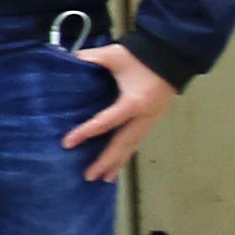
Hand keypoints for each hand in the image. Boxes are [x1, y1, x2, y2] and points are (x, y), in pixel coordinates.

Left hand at [61, 44, 179, 180]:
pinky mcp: (150, 121)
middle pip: (123, 144)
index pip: (106, 122)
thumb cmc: (140, 57)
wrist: (170, 57)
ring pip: (132, 146)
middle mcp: (143, 117)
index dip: (86, 132)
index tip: (68, 143)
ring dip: (117, 162)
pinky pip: (136, 141)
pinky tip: (116, 164)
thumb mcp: (114, 55)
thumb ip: (90, 58)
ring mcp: (149, 121)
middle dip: (106, 161)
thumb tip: (65, 59)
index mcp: (133, 102)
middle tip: (88, 176)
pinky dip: (126, 154)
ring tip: (102, 179)